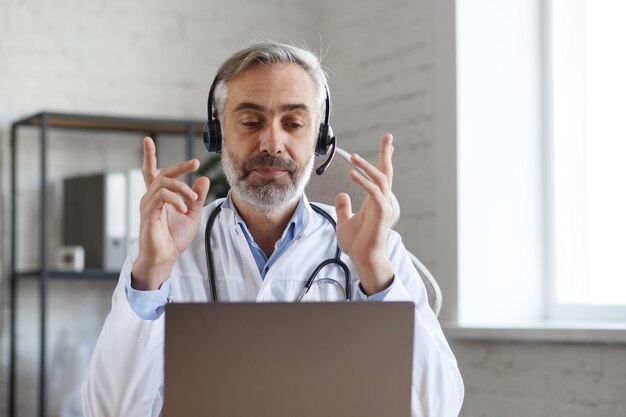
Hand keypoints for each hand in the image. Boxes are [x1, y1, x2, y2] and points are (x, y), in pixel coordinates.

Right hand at [131, 137, 209, 289]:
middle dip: (179, 166)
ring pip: (164, 183)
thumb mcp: (192, 214)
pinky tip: (183, 208)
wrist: (165, 256)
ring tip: (193, 199)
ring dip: (182, 188)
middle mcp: (150, 198)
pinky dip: (176, 200)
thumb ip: (197, 197)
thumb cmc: (174, 238)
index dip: (150, 156)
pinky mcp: (149, 213)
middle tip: (195, 163)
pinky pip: (162, 197)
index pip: (152, 172)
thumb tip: (203, 179)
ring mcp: (148, 205)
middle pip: (162, 173)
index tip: (148, 140)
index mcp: (159, 197)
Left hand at [334, 134, 394, 294]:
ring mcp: (383, 207)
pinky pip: (374, 193)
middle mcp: (381, 201)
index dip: (383, 159)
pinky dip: (364, 182)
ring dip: (368, 167)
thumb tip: (341, 195)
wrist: (362, 259)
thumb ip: (343, 208)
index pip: (380, 176)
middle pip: (386, 173)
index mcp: (375, 201)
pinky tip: (352, 175)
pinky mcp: (381, 214)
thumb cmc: (357, 244)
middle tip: (388, 136)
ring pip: (381, 180)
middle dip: (386, 154)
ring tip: (354, 156)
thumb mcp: (344, 222)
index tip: (388, 143)